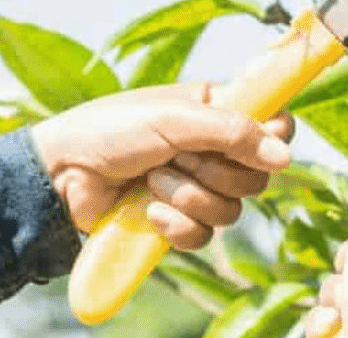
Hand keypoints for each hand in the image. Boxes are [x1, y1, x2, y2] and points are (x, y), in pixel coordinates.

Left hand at [30, 82, 293, 248]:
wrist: (61, 175)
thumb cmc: (112, 130)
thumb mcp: (175, 119)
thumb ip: (233, 133)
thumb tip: (285, 157)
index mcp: (218, 112)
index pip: (275, 125)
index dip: (272, 138)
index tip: (252, 143)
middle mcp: (214, 150)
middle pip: (257, 175)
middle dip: (214, 172)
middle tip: (177, 158)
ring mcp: (198, 188)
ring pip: (232, 210)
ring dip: (189, 197)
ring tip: (153, 182)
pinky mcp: (179, 222)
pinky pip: (204, 235)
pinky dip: (176, 225)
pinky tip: (149, 211)